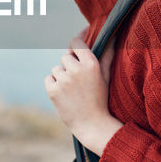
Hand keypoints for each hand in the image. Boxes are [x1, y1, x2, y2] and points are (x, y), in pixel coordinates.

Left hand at [44, 36, 119, 153]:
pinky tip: (65, 95)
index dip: (75, 42)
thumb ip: (107, 54)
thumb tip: (112, 37)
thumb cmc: (100, 98)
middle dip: (70, 66)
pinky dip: (54, 85)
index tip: (78, 43)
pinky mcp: (52, 90)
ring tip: (73, 91)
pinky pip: (48, 79)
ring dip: (62, 76)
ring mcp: (63, 80)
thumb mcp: (105, 76)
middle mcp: (76, 69)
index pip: (75, 42)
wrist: (92, 124)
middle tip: (79, 81)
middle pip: (65, 57)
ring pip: (56, 69)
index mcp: (90, 63)